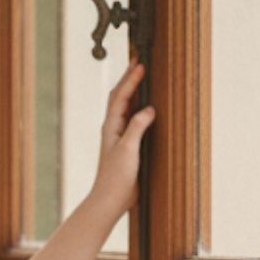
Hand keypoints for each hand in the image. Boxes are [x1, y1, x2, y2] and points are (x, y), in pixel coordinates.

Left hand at [91, 55, 154, 220]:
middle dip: (129, 78)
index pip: (120, 96)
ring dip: (132, 90)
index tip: (139, 63)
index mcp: (111, 126)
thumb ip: (136, 127)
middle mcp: (113, 127)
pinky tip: (146, 107)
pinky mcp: (126, 145)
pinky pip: (132, 119)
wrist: (110, 199)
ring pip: (125, 106)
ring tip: (141, 75)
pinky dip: (138, 107)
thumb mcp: (127, 150)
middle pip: (120, 96)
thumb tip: (148, 109)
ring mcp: (119, 135)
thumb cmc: (115, 177)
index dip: (130, 79)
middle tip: (138, 60)